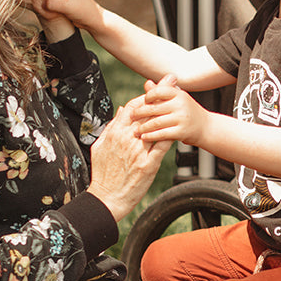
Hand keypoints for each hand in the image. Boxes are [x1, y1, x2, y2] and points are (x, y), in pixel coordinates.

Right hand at [87, 95, 171, 220]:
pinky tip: (180, 126)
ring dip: (169, 110)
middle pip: (147, 111)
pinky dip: (171, 134)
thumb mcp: (100, 146)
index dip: (146, 94)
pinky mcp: (148, 165)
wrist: (107, 199)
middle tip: (173, 80)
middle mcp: (127, 139)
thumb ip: (111, 127)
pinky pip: (162, 146)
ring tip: (181, 97)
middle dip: (161, 94)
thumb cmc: (103, 174)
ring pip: (156, 125)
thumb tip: (122, 110)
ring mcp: (138, 152)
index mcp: (115, 133)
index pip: (133, 107)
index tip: (157, 84)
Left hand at [132, 75, 210, 147]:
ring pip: (156, 122)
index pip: (158, 91)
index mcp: (179, 94)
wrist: (206, 127)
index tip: (141, 102)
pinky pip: (162, 134)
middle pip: (154, 108)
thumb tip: (147, 83)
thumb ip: (162, 92)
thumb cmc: (188, 112)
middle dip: (140, 113)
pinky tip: (145, 137)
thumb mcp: (177, 99)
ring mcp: (182, 118)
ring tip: (136, 130)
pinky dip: (151, 136)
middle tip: (132, 117)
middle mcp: (181, 104)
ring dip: (143, 127)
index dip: (148, 97)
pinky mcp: (182, 132)